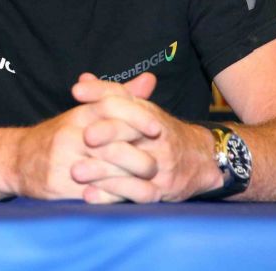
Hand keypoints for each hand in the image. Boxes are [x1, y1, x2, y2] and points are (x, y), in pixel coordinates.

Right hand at [13, 74, 159, 201]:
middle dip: (138, 156)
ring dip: (132, 181)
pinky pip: (92, 193)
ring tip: (152, 186)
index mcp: (79, 115)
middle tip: (159, 164)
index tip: (157, 128)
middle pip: (111, 142)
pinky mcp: (58, 185)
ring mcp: (63, 160)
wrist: (17, 159)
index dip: (136, 116)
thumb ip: (120, 98)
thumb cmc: (60, 136)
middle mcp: (70, 135)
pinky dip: (115, 198)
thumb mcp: (86, 113)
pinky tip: (131, 200)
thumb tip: (150, 80)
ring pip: (105, 171)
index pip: (110, 106)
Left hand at [70, 73, 216, 202]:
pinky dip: (111, 195)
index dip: (99, 92)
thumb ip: (110, 95)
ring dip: (101, 169)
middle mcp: (152, 135)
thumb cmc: (159, 132)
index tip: (76, 91)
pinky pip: (135, 193)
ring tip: (75, 171)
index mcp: (145, 111)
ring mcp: (158, 163)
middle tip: (84, 136)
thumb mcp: (140, 109)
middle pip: (128, 129)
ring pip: (131, 164)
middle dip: (106, 132)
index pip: (122, 97)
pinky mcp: (158, 189)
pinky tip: (90, 195)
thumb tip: (82, 79)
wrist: (200, 159)